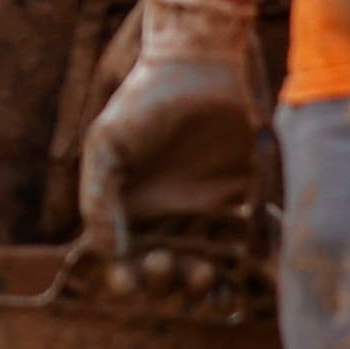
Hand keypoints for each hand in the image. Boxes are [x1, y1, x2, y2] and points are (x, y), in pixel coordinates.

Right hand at [78, 0, 269, 264]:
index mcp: (132, 210)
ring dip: (205, 283)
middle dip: (166, 283)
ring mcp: (211, 211)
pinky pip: (251, 241)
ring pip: (210, 265)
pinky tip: (243, 271)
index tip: (129, 283)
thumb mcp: (106, 145)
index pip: (127, 262)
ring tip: (205, 273)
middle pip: (169, 272)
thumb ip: (98, 198)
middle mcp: (172, 217)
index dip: (127, 280)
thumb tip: (106, 254)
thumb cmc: (143, 102)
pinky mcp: (248, 199)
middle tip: (166, 266)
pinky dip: (251, 263)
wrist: (202, 65)